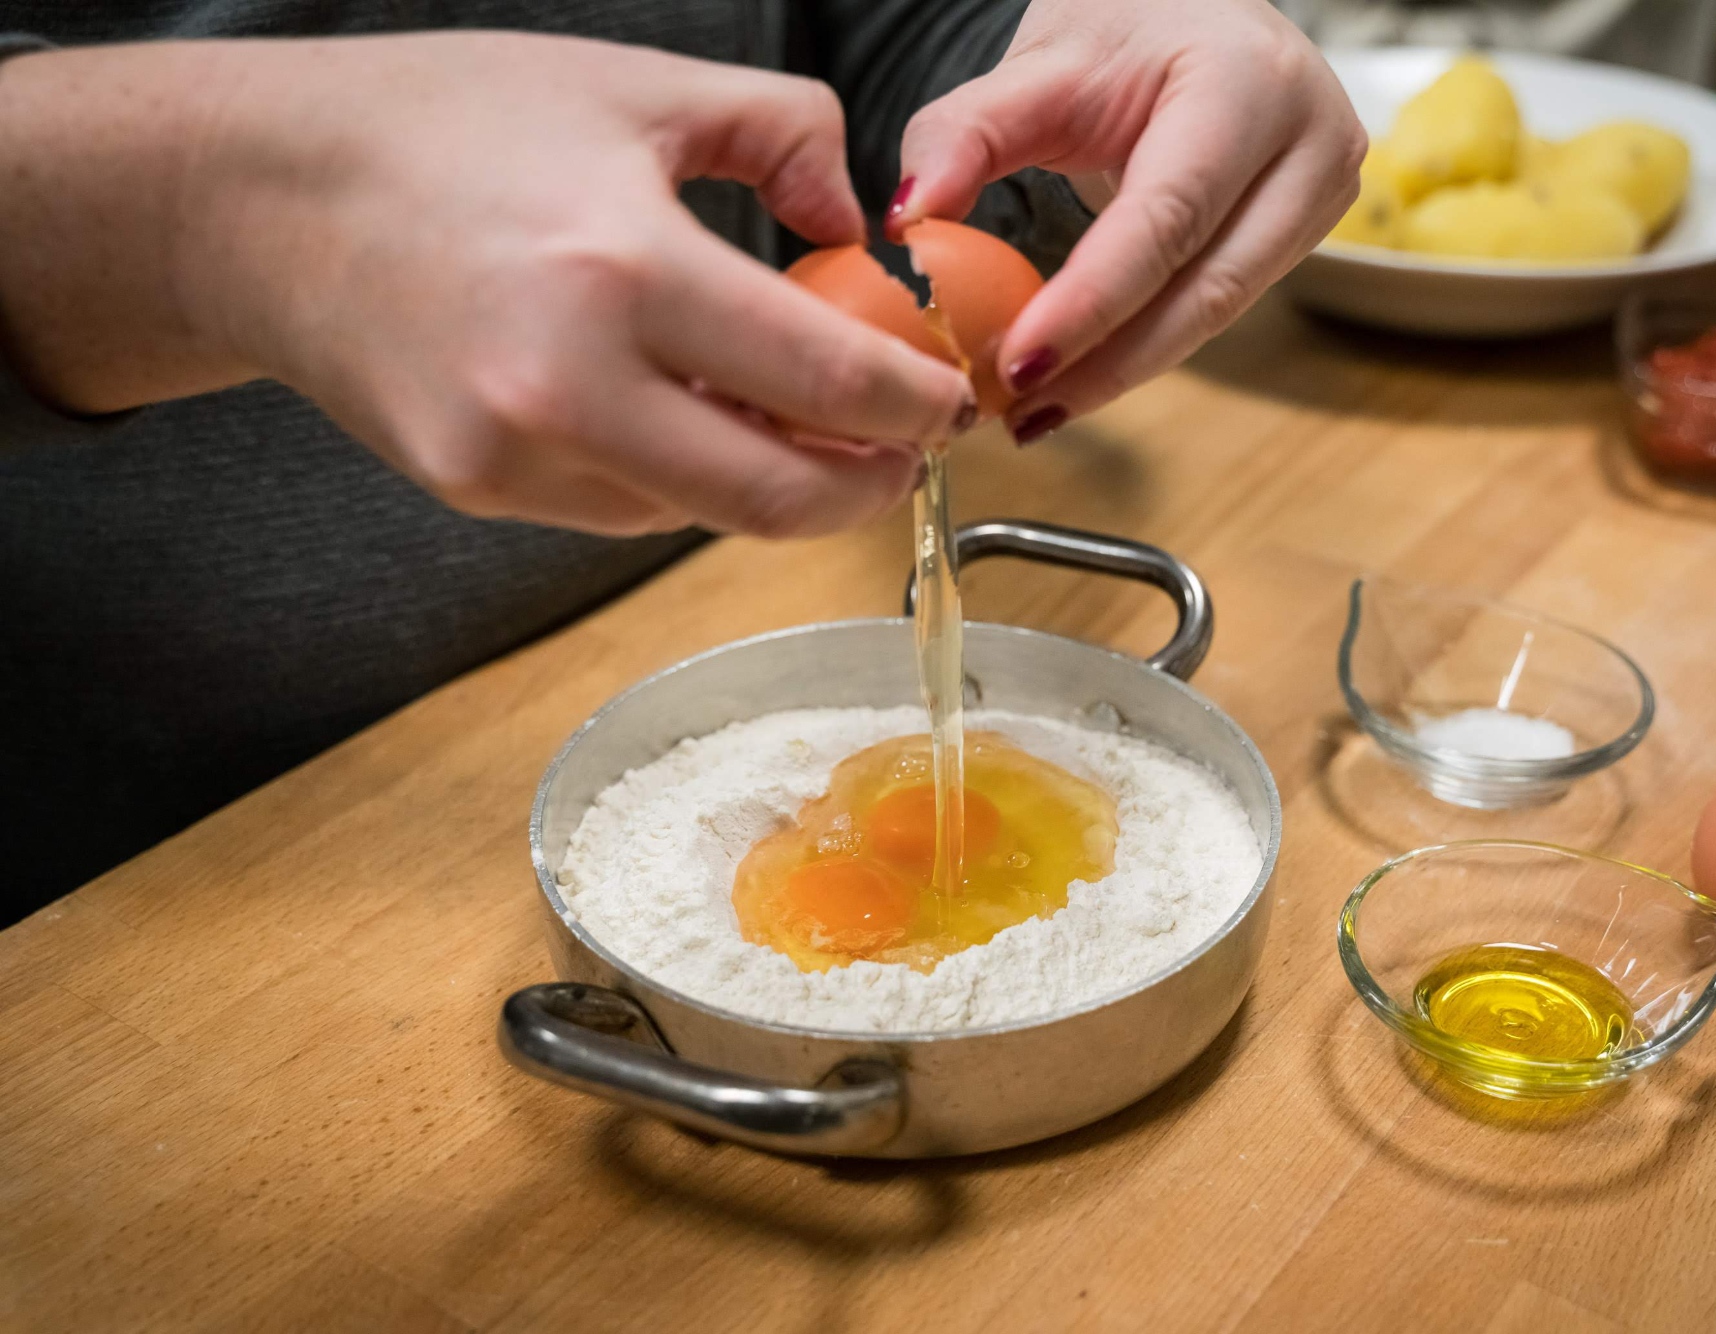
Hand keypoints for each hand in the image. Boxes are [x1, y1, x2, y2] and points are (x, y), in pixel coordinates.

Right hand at [0, 34, 975, 536]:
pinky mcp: (480, 492)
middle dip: (869, 487)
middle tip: (906, 454)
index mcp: (620, 268)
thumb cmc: (442, 126)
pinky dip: (688, 480)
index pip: (826, 379)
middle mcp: (565, 386)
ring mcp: (515, 456)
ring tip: (810, 429)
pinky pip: (629, 509)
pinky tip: (701, 423)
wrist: (259, 198)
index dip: (915, 406)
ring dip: (778, 485)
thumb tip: (858, 225)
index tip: (948, 401)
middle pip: (778, 498)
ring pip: (705, 515)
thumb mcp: (635, 86)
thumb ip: (782, 135)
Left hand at [885, 0, 1362, 441]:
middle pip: (1203, 290)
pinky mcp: (1312, 232)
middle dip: (1106, 363)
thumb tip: (909, 223)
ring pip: (1216, 314)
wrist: (1201, 15)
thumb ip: (963, 134)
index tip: (1018, 366)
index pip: (1166, 218)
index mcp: (1247, 85)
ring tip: (1036, 405)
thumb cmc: (1127, 32)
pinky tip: (1083, 372)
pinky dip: (1145, 346)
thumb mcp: (1038, 65)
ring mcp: (1324, 192)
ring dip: (1122, 369)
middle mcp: (1308, 142)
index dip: (1092, 304)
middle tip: (1018, 411)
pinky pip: (1219, 308)